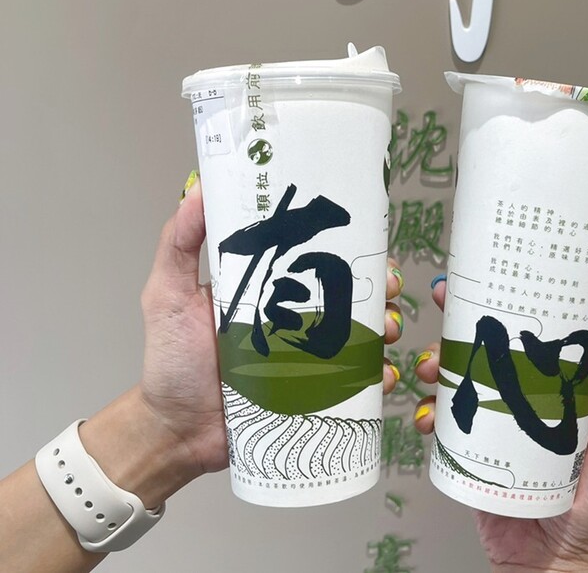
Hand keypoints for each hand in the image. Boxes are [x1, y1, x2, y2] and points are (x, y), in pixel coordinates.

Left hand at [139, 176, 404, 481]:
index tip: (368, 240)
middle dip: (380, 284)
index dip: (349, 244)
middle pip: (352, 290)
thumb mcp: (168, 294)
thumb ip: (179, 243)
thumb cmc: (172, 362)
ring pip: (364, 331)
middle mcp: (297, 315)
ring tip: (386, 332)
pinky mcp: (316, 392)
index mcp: (270, 285)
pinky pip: (357, 379)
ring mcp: (310, 355)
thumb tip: (198, 188)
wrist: (177, 432)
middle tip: (386, 288)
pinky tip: (381, 374)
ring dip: (386, 325)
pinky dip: (378, 374)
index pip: (317, 254)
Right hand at [413, 278, 587, 572]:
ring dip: (437, 362)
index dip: (514, 305)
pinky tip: (424, 413)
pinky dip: (426, 411)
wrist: (548, 571)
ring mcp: (495, 425)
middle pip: (490, 349)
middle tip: (447, 305)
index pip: (536, 337)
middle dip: (462, 323)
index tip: (493, 279)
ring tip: (431, 366)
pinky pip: (442, 422)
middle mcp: (525, 402)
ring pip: (459, 377)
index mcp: (559, 394)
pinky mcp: (469, 451)